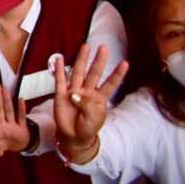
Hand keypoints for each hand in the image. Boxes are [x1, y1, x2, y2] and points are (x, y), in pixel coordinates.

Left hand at [0, 84, 29, 155]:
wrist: (15, 148)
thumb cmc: (1, 145)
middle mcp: (2, 125)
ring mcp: (12, 125)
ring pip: (9, 110)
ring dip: (8, 100)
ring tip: (5, 88)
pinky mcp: (21, 128)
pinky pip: (22, 117)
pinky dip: (22, 109)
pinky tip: (20, 99)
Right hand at [54, 44, 128, 164]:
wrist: (73, 136)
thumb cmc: (87, 128)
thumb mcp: (94, 118)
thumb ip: (87, 105)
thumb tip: (74, 94)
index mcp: (100, 98)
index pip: (111, 84)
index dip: (118, 74)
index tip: (125, 63)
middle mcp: (87, 91)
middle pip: (94, 73)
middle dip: (99, 60)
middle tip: (103, 48)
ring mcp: (74, 91)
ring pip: (78, 72)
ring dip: (81, 59)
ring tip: (85, 47)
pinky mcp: (61, 94)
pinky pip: (60, 79)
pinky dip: (59, 69)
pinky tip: (60, 59)